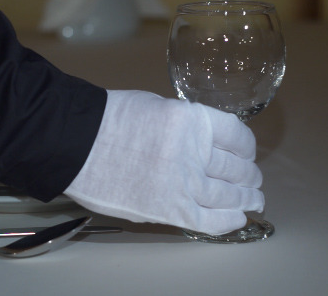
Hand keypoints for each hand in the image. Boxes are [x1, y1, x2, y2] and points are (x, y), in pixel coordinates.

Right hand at [64, 90, 262, 234]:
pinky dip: (229, 221)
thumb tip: (199, 144)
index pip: (238, 136)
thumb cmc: (107, 120)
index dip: (247, 147)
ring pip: (230, 195)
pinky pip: (210, 221)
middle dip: (248, 175)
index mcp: (192, 120)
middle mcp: (194, 152)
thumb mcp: (156, 107)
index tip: (246, 153)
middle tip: (251, 180)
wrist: (75, 143)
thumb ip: (184, 126)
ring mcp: (183, 183)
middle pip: (237, 168)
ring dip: (245, 198)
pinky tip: (238, 218)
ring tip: (252, 200)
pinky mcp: (169, 210)